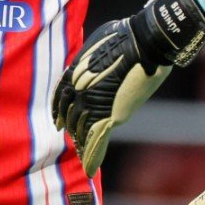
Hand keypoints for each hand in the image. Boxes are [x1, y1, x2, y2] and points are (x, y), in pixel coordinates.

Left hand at [52, 0, 204, 175]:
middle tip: (72, 138)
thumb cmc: (126, 34)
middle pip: (70, 116)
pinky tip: (88, 170)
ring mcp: (94, 104)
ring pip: (81, 130)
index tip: (59, 120)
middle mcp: (78, 90)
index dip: (60, 110)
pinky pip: (97, 140)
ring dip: (82, 142)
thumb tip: (95, 57)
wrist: (146, 42)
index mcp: (73, 72)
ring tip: (81, 155)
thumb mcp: (99, 41)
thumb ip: (92, 56)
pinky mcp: (111, 116)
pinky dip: (93, 156)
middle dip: (71, 127)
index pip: (60, 97)